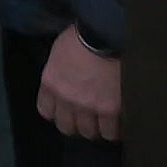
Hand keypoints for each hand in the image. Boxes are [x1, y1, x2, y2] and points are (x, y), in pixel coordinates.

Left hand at [37, 25, 121, 141]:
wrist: (105, 34)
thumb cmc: (82, 35)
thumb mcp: (60, 52)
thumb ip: (59, 71)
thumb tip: (65, 79)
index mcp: (51, 83)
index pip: (46, 111)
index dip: (57, 112)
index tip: (65, 110)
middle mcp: (67, 99)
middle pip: (67, 127)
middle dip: (76, 123)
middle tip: (87, 118)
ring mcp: (89, 106)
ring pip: (90, 132)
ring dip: (97, 127)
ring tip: (106, 121)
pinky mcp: (111, 109)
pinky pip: (112, 131)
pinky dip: (116, 129)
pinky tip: (121, 122)